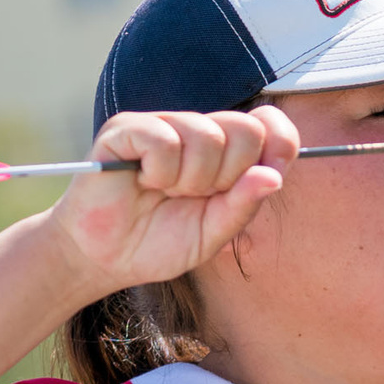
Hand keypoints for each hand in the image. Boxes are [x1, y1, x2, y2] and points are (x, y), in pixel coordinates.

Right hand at [43, 105, 301, 295]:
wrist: (104, 258)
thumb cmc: (159, 243)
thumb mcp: (212, 234)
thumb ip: (243, 206)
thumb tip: (273, 177)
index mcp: (226, 154)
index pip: (268, 125)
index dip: (279, 144)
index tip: (269, 176)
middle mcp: (197, 131)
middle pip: (246, 129)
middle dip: (230, 176)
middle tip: (199, 196)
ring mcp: (163, 125)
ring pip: (207, 135)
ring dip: (190, 180)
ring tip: (166, 193)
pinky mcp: (127, 129)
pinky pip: (165, 139)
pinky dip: (160, 171)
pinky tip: (144, 182)